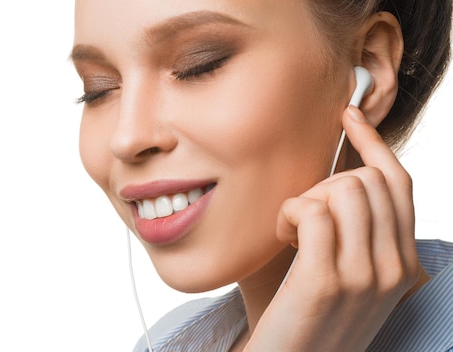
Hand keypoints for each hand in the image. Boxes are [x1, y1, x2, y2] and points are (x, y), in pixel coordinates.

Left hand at [244, 106, 422, 351]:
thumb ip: (356, 233)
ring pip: (344, 189)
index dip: (372, 142)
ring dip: (306, 199)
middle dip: (328, 181)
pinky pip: (312, 210)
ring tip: (292, 230)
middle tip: (303, 212)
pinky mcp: (326, 281)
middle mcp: (394, 269)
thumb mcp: (348, 275)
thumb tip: (341, 176)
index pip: (399, 184)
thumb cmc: (308, 316)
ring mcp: (364, 276)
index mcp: (404, 265)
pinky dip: (288, 213)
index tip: (346, 116)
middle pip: (369, 180)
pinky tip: (282, 237)